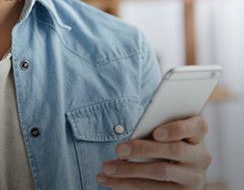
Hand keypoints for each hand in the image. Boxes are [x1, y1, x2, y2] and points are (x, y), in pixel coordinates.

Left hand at [96, 116, 211, 188]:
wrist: (177, 165)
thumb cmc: (163, 136)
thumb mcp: (164, 127)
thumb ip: (155, 124)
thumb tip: (134, 128)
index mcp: (197, 133)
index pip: (196, 127)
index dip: (176, 129)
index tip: (156, 133)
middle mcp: (201, 156)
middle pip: (173, 150)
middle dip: (142, 149)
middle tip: (118, 149)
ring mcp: (194, 178)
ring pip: (161, 172)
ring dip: (129, 171)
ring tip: (107, 168)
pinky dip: (127, 185)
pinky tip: (109, 181)